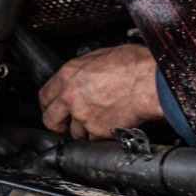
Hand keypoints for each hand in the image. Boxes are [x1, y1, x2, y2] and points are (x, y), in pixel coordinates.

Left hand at [39, 44, 163, 139]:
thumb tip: (83, 74)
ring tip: (99, 119)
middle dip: (58, 123)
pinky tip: (110, 124)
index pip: (44, 96)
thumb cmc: (134, 65)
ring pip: (74, 132)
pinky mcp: (97, 131)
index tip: (55, 108)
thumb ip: (84, 69)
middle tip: (66, 123)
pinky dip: (100, 136)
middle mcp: (70, 97)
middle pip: (50, 120)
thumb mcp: (101, 55)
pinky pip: (93, 139)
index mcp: (68, 75)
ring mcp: (83, 116)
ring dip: (84, 130)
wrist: (151, 82)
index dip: (49, 104)